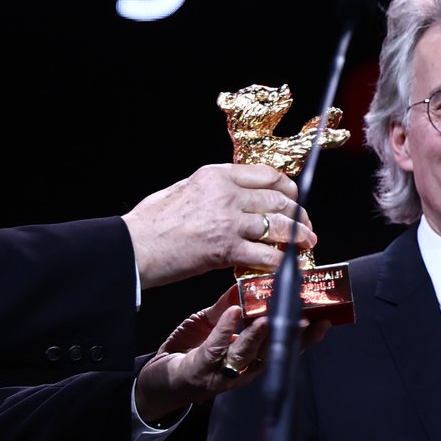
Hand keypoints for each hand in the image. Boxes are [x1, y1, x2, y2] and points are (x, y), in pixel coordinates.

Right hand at [123, 163, 318, 287]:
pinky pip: (265, 255)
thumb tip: (233, 192)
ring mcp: (228, 222)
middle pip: (279, 199)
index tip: (294, 198)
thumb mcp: (182, 188)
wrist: (134, 247)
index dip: (288, 188)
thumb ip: (211, 187)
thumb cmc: (151, 222)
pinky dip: (279, 261)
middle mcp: (227, 194)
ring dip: (298, 236)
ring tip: (306, 243)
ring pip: (278, 226)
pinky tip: (284, 266)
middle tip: (305, 225)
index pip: (267, 174)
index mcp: (216, 175)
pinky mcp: (226, 250)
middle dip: (298, 214)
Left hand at [133, 284, 328, 423]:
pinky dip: (226, 330)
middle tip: (307, 317)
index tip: (323, 317)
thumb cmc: (188, 352)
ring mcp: (223, 372)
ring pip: (248, 353)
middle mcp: (243, 369)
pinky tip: (233, 314)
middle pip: (273, 352)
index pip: (285, 346)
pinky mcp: (201, 369)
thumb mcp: (211, 325)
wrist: (157, 382)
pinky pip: (216, 348)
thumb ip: (228, 308)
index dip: (306, 335)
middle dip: (291, 335)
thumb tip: (245, 284)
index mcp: (252, 358)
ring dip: (260, 334)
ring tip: (269, 317)